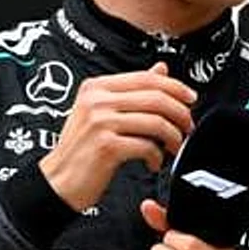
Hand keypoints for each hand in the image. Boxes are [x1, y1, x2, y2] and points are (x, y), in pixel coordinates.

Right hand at [38, 62, 195, 211]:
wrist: (57, 180)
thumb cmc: (81, 149)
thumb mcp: (101, 112)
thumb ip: (131, 91)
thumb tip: (161, 69)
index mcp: (97, 87)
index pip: (147, 78)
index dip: (176, 87)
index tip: (191, 99)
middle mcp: (97, 101)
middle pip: (156, 98)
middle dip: (180, 113)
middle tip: (188, 127)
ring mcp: (100, 123)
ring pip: (155, 122)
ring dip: (173, 137)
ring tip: (173, 147)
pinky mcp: (106, 146)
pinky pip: (147, 146)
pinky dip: (157, 156)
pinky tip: (153, 162)